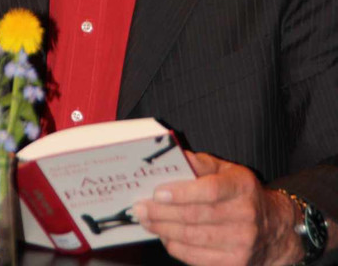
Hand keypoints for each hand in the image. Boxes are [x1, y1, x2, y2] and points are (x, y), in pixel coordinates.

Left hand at [132, 152, 304, 265]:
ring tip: (145, 220)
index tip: (156, 192)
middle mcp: (245, 216)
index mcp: (242, 186)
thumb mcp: (227, 170)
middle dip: (161, 213)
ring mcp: (241, 244)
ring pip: (192, 239)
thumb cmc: (242, 193)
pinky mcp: (234, 264)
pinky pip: (195, 257)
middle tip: (139, 207)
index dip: (180, 193)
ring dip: (162, 230)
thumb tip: (171, 159)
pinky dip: (174, 246)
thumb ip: (200, 163)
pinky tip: (163, 235)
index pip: (209, 190)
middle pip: (194, 217)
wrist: (274, 229)